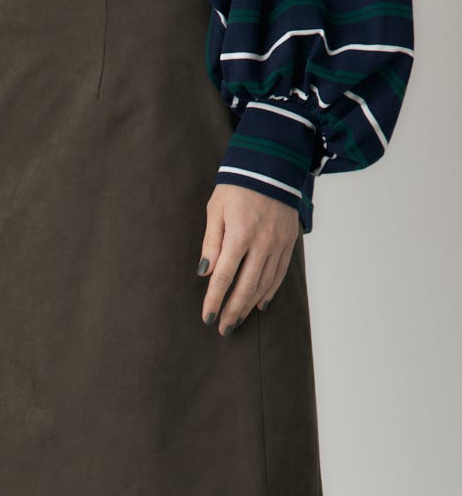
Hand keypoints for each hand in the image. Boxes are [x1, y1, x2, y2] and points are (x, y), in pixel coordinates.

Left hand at [197, 184, 299, 335]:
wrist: (271, 166)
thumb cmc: (236, 187)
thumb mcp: (215, 210)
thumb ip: (210, 243)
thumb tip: (206, 273)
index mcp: (239, 234)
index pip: (224, 277)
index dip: (214, 300)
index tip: (207, 317)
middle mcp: (262, 243)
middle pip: (245, 287)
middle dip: (233, 311)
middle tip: (223, 329)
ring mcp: (278, 244)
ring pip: (264, 284)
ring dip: (249, 306)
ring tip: (237, 321)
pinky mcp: (289, 243)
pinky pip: (279, 274)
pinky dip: (269, 292)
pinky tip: (259, 305)